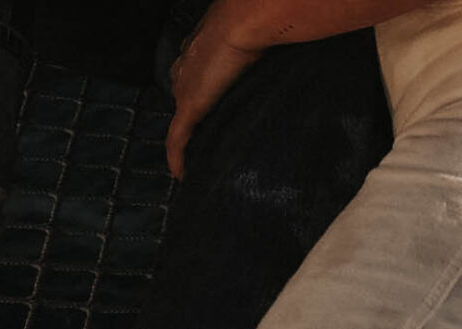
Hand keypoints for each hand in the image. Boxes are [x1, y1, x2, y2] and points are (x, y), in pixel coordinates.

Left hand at [166, 0, 276, 178]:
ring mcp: (185, 88)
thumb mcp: (255, 36)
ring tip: (197, 157)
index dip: (198, 88)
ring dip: (186, 139)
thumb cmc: (256, 21)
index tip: (208, 102)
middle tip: (205, 136)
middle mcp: (187, 68)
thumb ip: (258, 51)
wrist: (247, 20)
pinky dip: (176, 157)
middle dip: (191, 115)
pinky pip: (176, 139)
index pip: (193, 73)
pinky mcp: (188, 106)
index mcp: (199, 48)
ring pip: (180, 120)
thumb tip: (285, 54)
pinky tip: (181, 175)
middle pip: (183, 95)